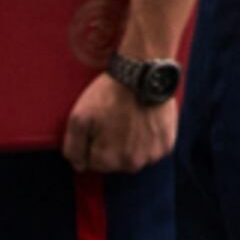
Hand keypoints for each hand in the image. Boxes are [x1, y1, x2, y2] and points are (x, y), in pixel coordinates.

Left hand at [59, 71, 175, 174]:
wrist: (142, 73)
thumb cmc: (110, 94)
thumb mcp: (78, 117)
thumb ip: (73, 147)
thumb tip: (78, 165)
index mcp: (107, 160)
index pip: (92, 162)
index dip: (92, 141)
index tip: (98, 123)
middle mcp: (131, 164)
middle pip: (115, 161)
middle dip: (112, 144)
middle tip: (114, 119)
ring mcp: (152, 155)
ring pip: (135, 155)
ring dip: (131, 143)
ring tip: (130, 118)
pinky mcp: (167, 144)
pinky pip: (153, 148)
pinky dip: (149, 138)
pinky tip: (145, 120)